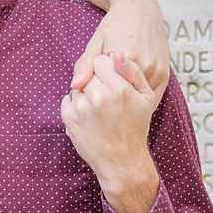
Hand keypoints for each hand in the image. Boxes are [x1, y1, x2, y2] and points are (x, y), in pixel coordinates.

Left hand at [62, 50, 163, 212]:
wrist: (121, 158)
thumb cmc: (135, 126)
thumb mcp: (145, 97)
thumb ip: (132, 72)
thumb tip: (116, 53)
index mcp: (118, 87)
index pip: (100, 59)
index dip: (106, 67)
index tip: (111, 78)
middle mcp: (98, 95)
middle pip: (88, 71)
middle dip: (95, 79)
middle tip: (107, 95)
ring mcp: (81, 106)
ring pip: (77, 85)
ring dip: (85, 92)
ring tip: (100, 107)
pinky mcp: (68, 117)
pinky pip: (68, 99)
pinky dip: (76, 104)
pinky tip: (90, 115)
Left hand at [76, 0, 168, 96]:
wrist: (140, 9)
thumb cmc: (115, 25)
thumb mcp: (96, 42)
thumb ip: (85, 64)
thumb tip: (75, 85)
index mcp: (124, 58)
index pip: (105, 87)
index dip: (98, 89)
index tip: (94, 85)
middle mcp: (144, 65)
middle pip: (123, 92)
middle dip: (113, 93)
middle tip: (105, 85)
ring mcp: (157, 70)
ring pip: (138, 96)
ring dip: (128, 95)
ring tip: (117, 86)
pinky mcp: (165, 74)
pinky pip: (151, 94)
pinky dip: (139, 95)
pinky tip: (130, 89)